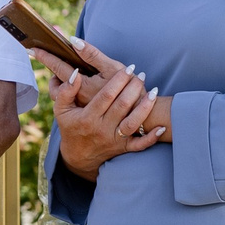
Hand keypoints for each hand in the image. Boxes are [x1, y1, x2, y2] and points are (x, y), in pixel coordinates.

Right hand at [32, 40, 164, 177]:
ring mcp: (114, 140)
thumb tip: (75, 73)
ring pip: (133, 123)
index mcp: (88, 117)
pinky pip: (140, 145)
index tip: (127, 68)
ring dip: (145, 107)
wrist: (78, 156)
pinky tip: (162, 127)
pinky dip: (152, 138)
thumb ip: (66, 91)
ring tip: (153, 91)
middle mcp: (102, 129)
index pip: (106, 96)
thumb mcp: (61, 110)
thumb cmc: (71, 126)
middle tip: (141, 74)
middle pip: (122, 106)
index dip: (118, 81)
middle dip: (133, 88)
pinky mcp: (123, 148)